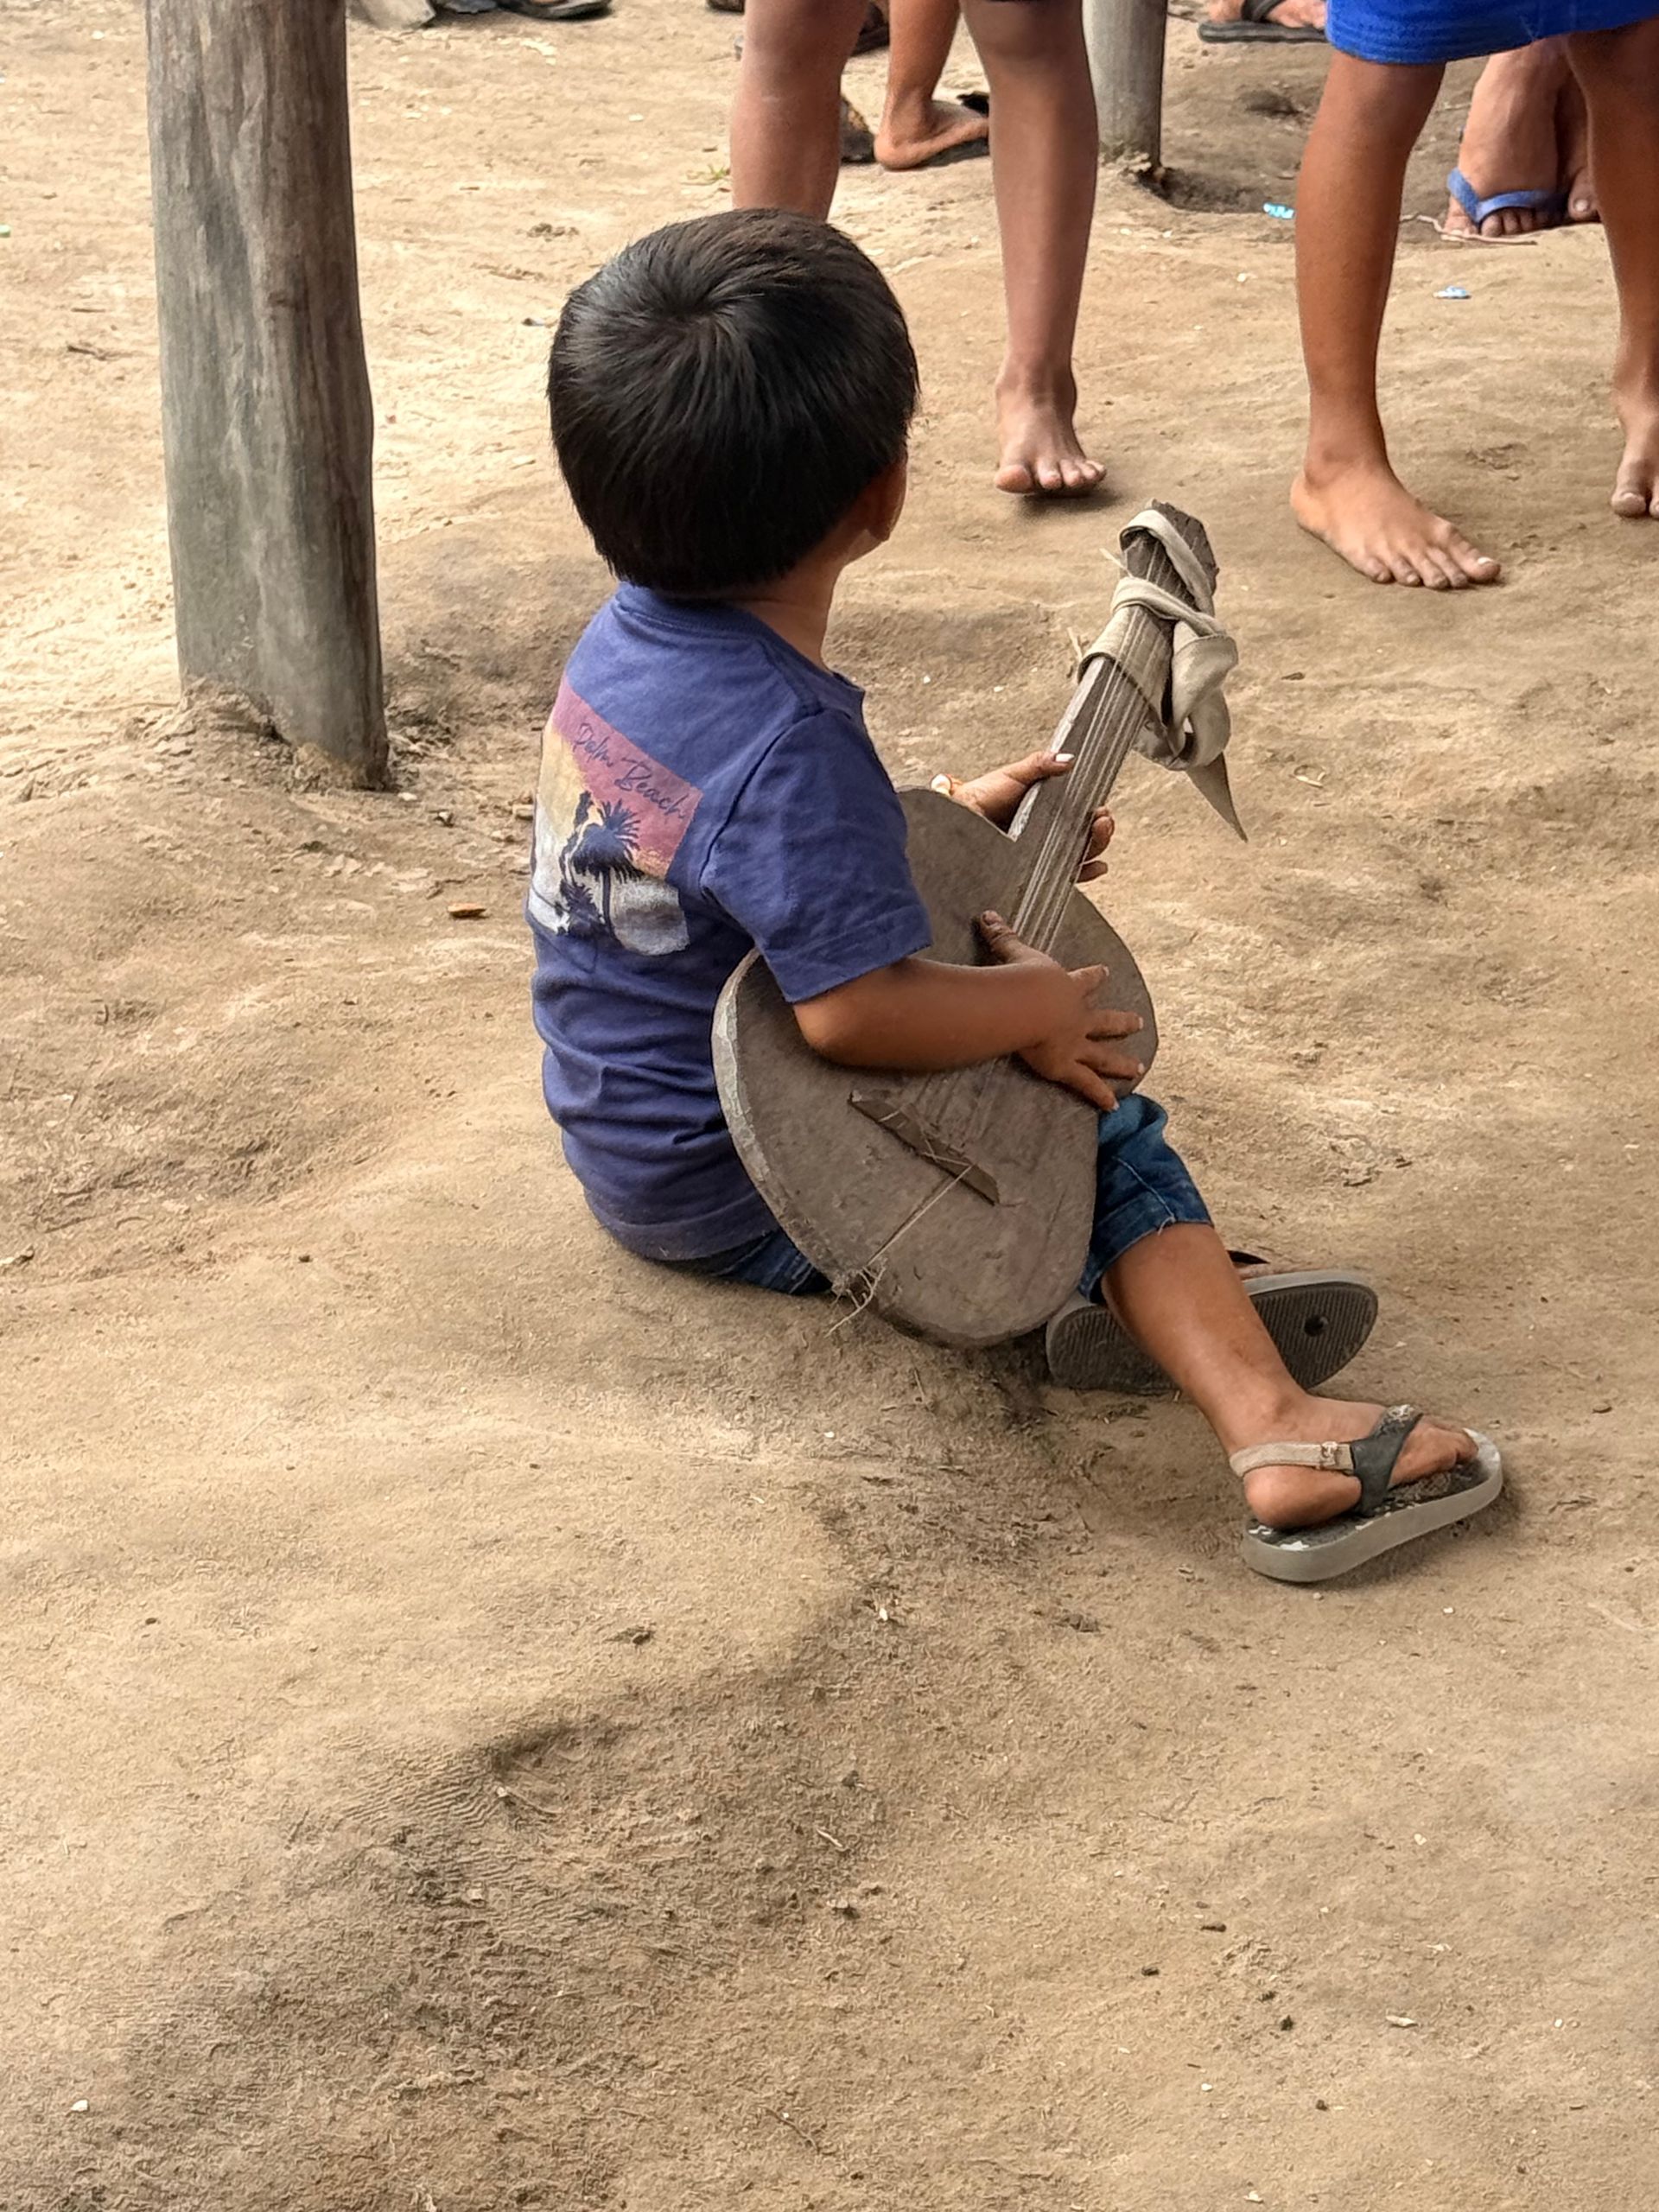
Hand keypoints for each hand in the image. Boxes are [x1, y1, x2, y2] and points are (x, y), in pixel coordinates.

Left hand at [944, 751, 1113, 882]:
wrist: (958, 818)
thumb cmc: (982, 795)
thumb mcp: (1014, 774)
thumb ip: (1040, 764)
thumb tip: (1068, 758)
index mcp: (1048, 809)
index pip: (1082, 814)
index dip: (1097, 815)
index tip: (1103, 811)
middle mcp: (1048, 831)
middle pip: (1086, 836)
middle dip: (1101, 831)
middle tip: (1102, 821)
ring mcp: (1041, 852)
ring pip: (1078, 855)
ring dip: (1095, 847)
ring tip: (1098, 834)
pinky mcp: (1032, 869)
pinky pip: (1062, 875)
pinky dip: (1082, 873)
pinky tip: (1094, 867)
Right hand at [977, 910, 1144, 1111]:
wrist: (1028, 1004)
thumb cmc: (1021, 978)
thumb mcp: (1013, 953)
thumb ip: (1001, 936)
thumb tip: (986, 913)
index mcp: (1069, 989)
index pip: (1086, 980)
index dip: (1095, 977)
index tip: (1106, 972)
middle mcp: (1079, 1018)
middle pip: (1105, 1021)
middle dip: (1122, 1022)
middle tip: (1139, 1023)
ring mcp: (1076, 1043)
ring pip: (1104, 1055)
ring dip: (1121, 1062)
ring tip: (1139, 1068)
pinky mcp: (1066, 1066)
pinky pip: (1086, 1084)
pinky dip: (1099, 1095)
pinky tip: (1114, 1106)